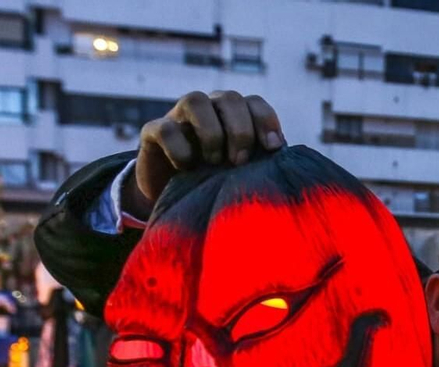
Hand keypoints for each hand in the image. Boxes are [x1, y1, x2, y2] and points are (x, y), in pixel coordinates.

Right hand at [124, 90, 284, 218]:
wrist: (170, 197)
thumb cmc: (213, 182)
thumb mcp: (240, 173)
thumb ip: (260, 163)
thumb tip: (285, 163)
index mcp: (233, 116)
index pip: (255, 103)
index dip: (266, 121)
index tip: (273, 149)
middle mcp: (208, 109)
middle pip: (229, 98)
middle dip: (240, 129)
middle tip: (240, 161)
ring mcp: (179, 117)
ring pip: (195, 100)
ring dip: (210, 132)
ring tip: (214, 162)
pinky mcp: (152, 132)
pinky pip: (165, 129)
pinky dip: (178, 148)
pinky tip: (186, 167)